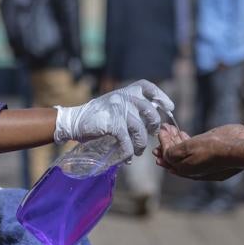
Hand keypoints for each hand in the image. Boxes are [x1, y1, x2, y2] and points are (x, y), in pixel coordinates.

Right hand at [54, 79, 173, 159]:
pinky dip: (128, 152)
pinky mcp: (112, 124)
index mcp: (126, 91)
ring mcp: (118, 110)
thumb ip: (132, 108)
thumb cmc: (97, 117)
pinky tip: (126, 157)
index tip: (169, 107)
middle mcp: (123, 97)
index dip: (161, 96)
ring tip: (136, 152)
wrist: (74, 121)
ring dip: (141, 144)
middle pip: (150, 111)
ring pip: (140, 129)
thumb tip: (152, 121)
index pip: (148, 87)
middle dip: (153, 126)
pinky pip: (127, 140)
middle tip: (150, 136)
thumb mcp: (116, 105)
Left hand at [153, 123, 243, 180]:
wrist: (241, 147)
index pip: (169, 158)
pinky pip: (195, 149)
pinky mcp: (213, 155)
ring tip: (170, 128)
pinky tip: (183, 133)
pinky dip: (187, 140)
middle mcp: (195, 169)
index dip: (163, 144)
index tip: (160, 132)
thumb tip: (163, 154)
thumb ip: (173, 152)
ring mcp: (205, 162)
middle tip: (163, 130)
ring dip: (176, 140)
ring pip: (185, 152)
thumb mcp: (189, 148)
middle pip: (176, 156)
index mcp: (187, 170)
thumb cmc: (215, 148)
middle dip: (167, 142)